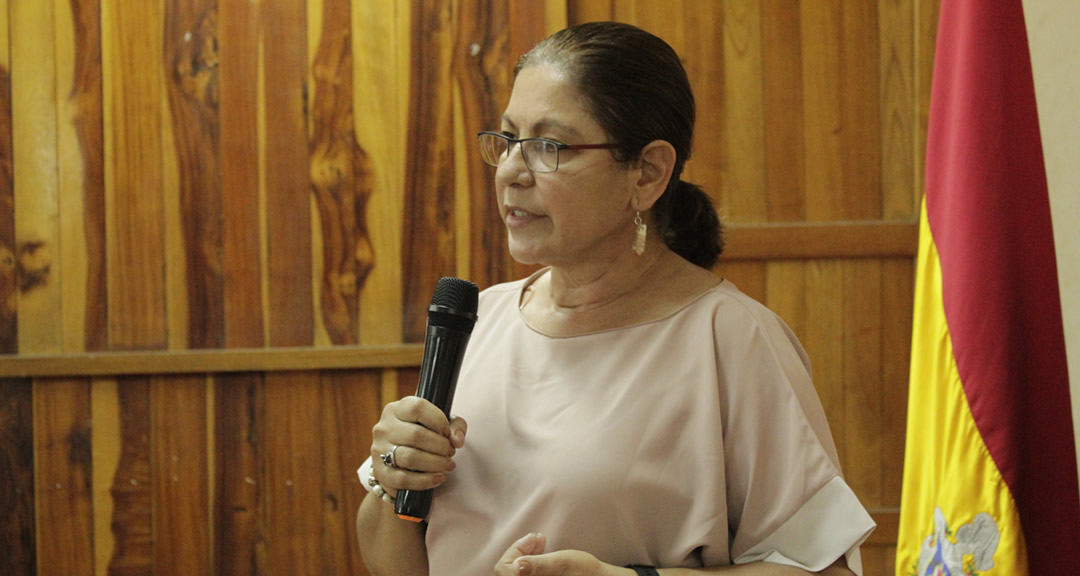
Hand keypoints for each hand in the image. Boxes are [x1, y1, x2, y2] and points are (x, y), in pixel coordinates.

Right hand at [369, 396, 466, 496]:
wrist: (401, 460)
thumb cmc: (424, 436)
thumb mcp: (441, 424)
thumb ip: (455, 426)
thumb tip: (457, 440)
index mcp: (397, 409)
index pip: (418, 408)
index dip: (439, 421)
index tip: (447, 432)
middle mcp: (384, 427)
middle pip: (416, 435)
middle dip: (440, 446)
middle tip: (450, 452)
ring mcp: (379, 450)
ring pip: (410, 458)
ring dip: (435, 463)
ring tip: (448, 465)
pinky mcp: (380, 472)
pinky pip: (403, 479)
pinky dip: (425, 481)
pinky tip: (438, 478)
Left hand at [495, 533, 627, 575]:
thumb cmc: (586, 572)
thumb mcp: (562, 563)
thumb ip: (538, 564)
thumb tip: (517, 565)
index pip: (504, 570)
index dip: (515, 551)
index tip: (533, 538)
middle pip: (507, 571)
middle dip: (520, 551)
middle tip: (538, 538)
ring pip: (515, 572)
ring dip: (525, 555)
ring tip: (541, 541)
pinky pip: (524, 575)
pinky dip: (530, 563)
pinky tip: (542, 552)